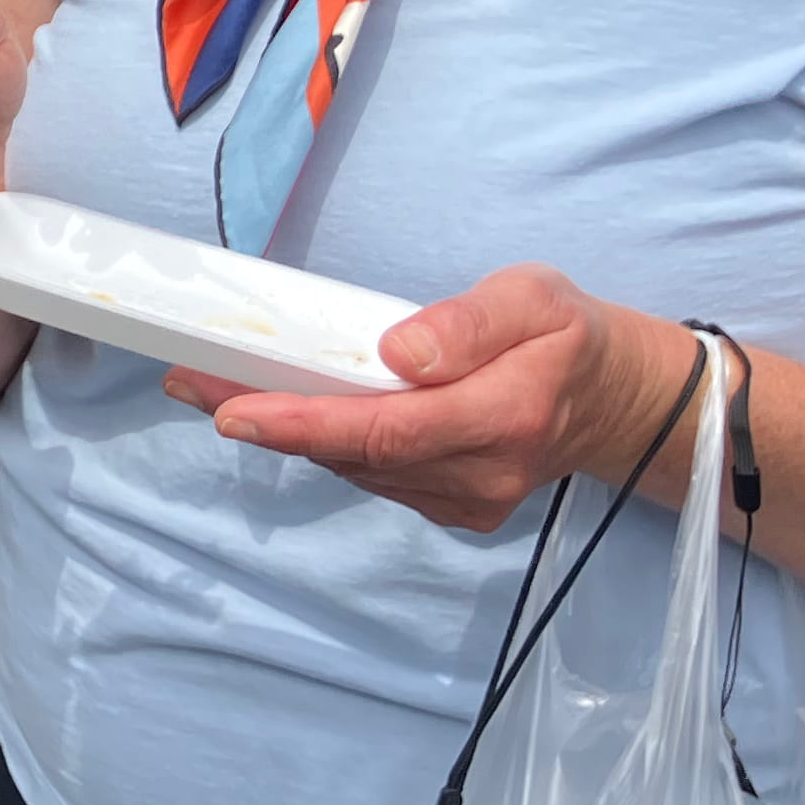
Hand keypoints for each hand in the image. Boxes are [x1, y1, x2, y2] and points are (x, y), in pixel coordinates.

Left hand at [172, 266, 694, 534]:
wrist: (616, 402)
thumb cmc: (568, 337)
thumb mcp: (537, 298)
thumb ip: (470, 323)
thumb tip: (399, 352)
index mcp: (505, 416)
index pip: (387, 429)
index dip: (305, 423)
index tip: (233, 410)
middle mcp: (483, 473)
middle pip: (354, 454)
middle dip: (266, 421)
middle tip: (188, 382)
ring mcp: (470, 499)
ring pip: (356, 468)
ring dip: (285, 432)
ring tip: (215, 386)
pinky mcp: (457, 506)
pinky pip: (375, 476)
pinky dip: (327, 445)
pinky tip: (286, 412)